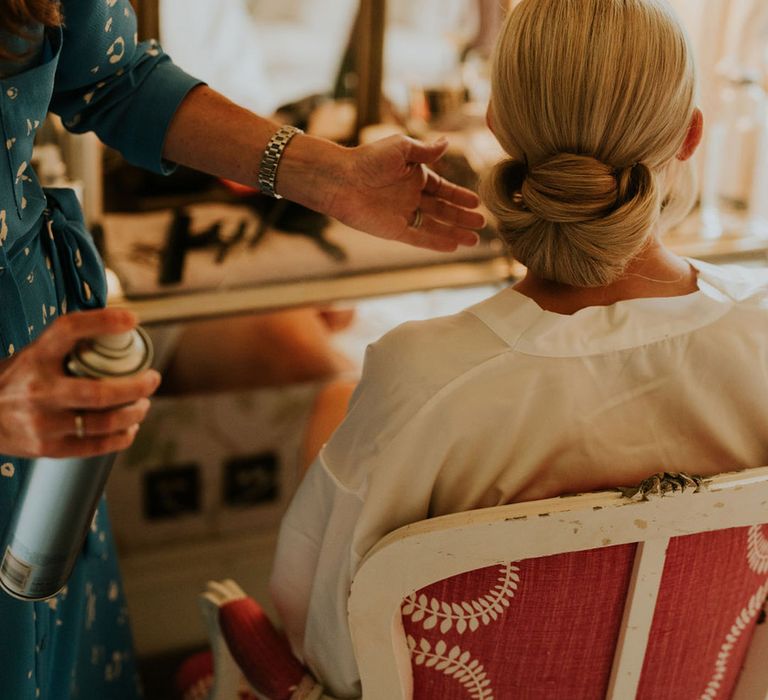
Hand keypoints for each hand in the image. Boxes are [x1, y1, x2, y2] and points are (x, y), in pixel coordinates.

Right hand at [0, 309, 160, 458]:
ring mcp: (42, 423)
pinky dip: (121, 437)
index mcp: (35, 358)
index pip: (69, 330)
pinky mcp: (47, 448)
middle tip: (153, 379)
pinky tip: (130, 429)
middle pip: (101, 392)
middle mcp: (38, 390)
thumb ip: (66, 345)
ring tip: (143, 405)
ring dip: (134, 413)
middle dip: (137, 387)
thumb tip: (116, 326)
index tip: (131, 319)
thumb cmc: (16, 381)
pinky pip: (96, 446)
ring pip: (105, 422)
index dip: (103, 321)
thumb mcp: (33, 355)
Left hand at [326, 135, 485, 251]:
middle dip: (462, 217)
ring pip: (435, 226)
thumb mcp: (401, 148)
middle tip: (482, 223)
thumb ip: (426, 151)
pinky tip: (453, 246)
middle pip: (442, 209)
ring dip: (454, 232)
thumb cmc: (369, 158)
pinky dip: (436, 243)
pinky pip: (419, 238)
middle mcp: (410, 196)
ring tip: (474, 240)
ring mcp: (403, 214)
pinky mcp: (394, 230)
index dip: (459, 196)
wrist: (342, 179)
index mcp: (414, 176)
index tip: (476, 202)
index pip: (442, 188)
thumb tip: (447, 142)